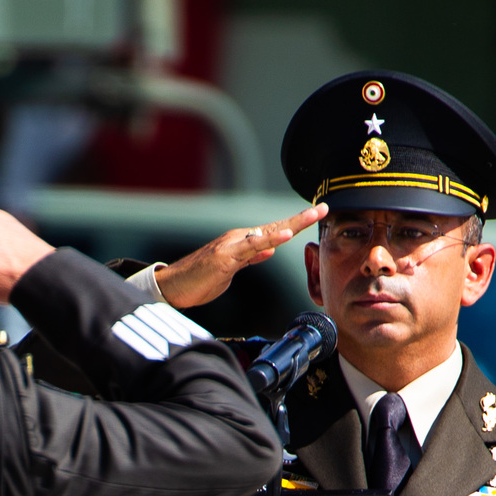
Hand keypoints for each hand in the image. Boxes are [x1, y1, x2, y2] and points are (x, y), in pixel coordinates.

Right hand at [153, 204, 325, 308]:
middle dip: (301, 218)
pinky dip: (268, 240)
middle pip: (275, 227)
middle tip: (324, 208)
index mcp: (242, 243)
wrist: (172, 287)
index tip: (317, 215)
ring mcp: (231, 246)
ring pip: (266, 232)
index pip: (274, 231)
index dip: (297, 224)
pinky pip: (250, 247)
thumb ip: (250, 258)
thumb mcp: (231, 270)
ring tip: (312, 216)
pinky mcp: (224, 257)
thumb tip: (270, 250)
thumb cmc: (199, 280)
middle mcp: (239, 239)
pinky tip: (283, 237)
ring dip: (291, 224)